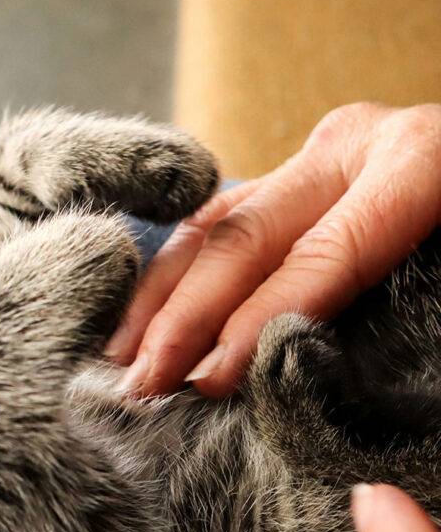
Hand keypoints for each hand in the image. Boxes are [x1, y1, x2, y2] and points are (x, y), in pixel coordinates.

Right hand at [105, 103, 440, 396]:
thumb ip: (422, 319)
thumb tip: (308, 365)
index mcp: (419, 160)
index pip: (319, 256)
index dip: (256, 323)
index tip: (207, 384)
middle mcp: (355, 146)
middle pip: (247, 235)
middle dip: (186, 316)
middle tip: (142, 384)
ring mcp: (323, 154)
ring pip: (218, 223)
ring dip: (163, 294)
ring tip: (121, 357)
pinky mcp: (305, 174)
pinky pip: (223, 220)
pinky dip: (178, 271)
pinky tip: (142, 315)